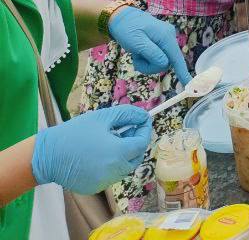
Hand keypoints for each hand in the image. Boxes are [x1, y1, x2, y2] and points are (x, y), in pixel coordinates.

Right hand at [32, 106, 151, 194]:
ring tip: (111, 140)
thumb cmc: (76, 133)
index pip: (142, 143)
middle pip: (136, 158)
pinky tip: (99, 153)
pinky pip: (111, 175)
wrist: (49, 155)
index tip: (143, 121)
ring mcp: (104, 182)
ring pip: (124, 168)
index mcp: (118, 153)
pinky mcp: (95, 188)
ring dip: (124, 154)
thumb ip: (127, 115)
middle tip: (128, 129)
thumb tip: (143, 116)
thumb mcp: (104, 117)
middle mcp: (114, 171)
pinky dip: (111, 164)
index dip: (144, 130)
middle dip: (136, 143)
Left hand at [108, 6, 190, 85]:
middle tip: (136, 59)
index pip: (176, 58)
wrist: (122, 18)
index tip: (189, 84)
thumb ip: (152, 54)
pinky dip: (147, 59)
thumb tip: (165, 64)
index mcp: (165, 36)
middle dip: (150, 66)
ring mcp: (165, 39)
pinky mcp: (160, 42)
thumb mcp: (137, 43)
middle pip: (166, 62)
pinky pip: (157, 57)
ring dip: (147, 63)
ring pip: (161, 61)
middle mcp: (169, 37)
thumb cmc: (127, 29)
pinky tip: (138, 52)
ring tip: (136, 54)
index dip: (183, 72)